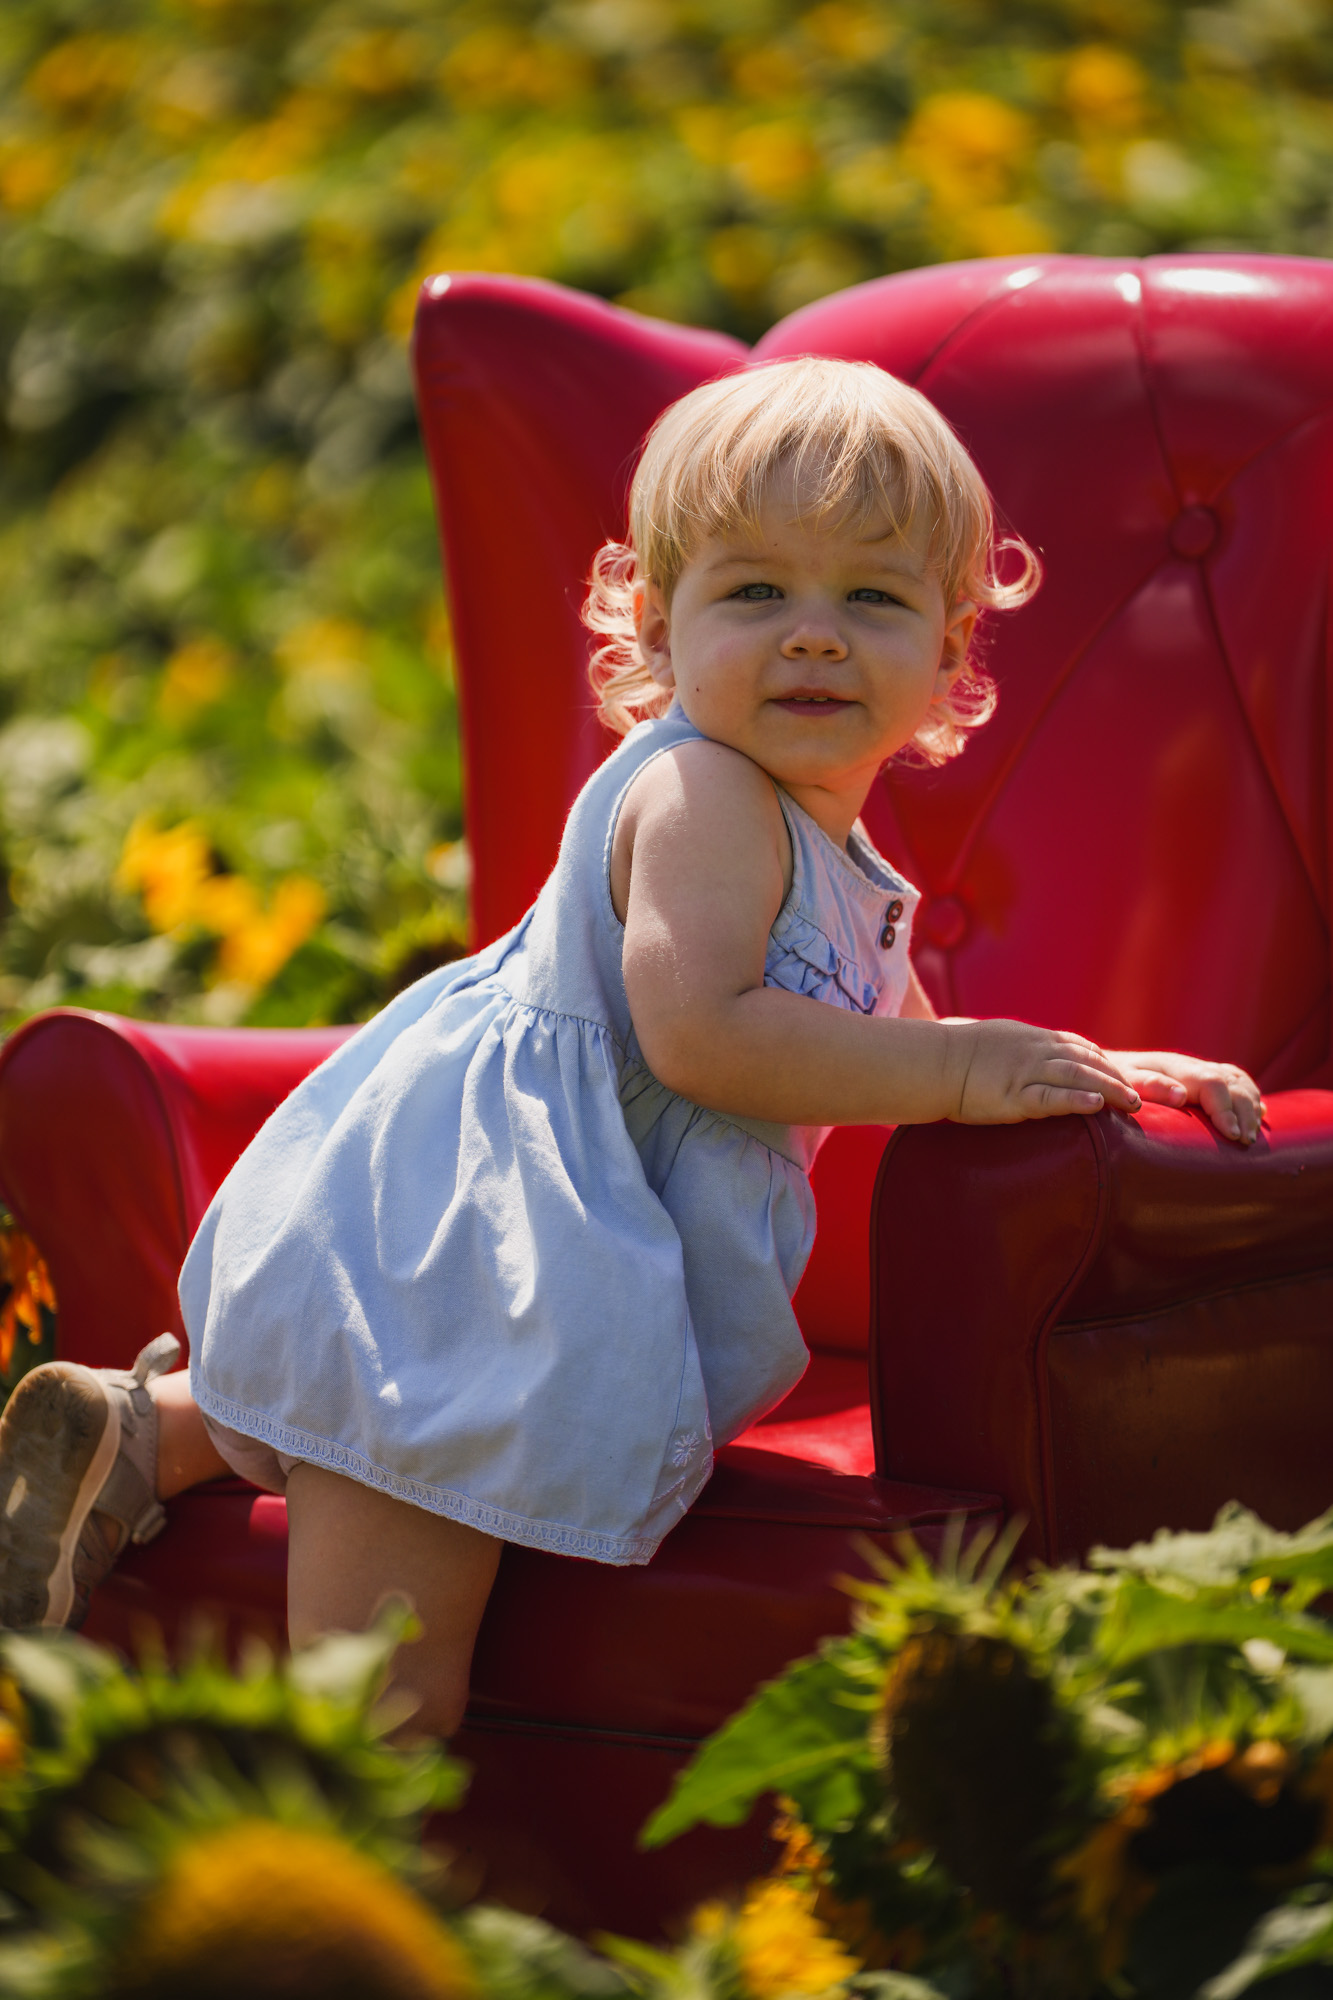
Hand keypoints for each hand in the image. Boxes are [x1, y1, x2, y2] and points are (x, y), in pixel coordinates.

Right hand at [948, 1019, 1142, 1124]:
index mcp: (1034, 1039)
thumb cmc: (961, 1055)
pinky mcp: (1011, 1095)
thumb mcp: (1001, 1041)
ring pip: (1076, 1077)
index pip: (1081, 1048)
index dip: (1106, 1064)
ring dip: (1108, 1089)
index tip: (1126, 1080)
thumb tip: (1043, 1061)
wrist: (932, 1062)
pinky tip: (1095, 1107)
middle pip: (1088, 1062)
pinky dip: (1074, 1100)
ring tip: (1132, 1103)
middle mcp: (1035, 1051)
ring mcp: (1025, 1072)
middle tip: (1144, 1096)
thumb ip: (1026, 1049)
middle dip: (1119, 1078)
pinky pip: (1049, 1097)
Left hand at [1106, 1049, 1265, 1144]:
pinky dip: (1251, 1096)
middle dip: (1244, 1111)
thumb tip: (1182, 1095)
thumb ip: (1148, 1087)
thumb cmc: (1106, 1083)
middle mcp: (1189, 1066)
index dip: (1225, 1108)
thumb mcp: (1120, 1084)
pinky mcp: (1200, 1079)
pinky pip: (1235, 1081)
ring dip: (1250, 1106)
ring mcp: (1197, 1071)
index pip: (1211, 1083)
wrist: (1097, 1070)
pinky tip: (1258, 1114)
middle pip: (1231, 1083)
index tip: (1231, 1135)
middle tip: (1245, 1142)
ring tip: (1250, 1136)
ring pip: (1237, 1081)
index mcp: (1172, 1068)